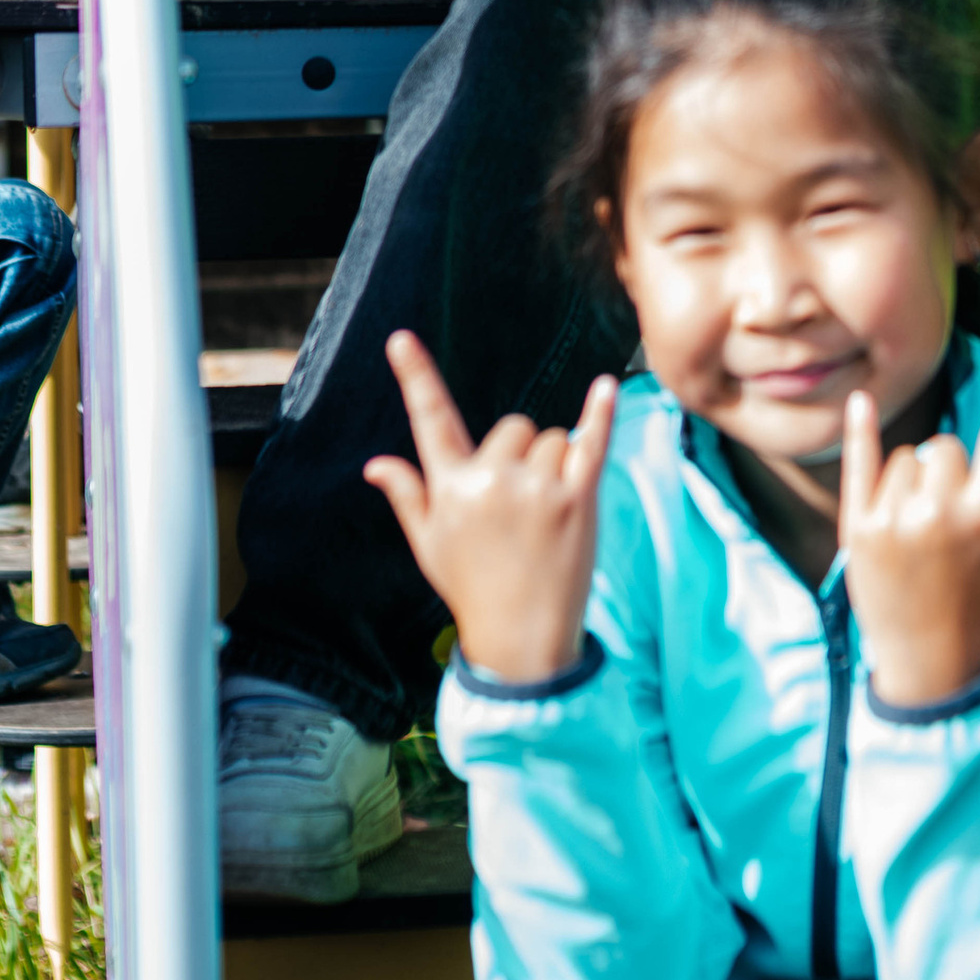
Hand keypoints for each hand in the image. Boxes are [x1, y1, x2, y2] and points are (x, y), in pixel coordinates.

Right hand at [365, 329, 618, 685]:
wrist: (522, 641)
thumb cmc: (473, 589)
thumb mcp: (430, 546)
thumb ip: (407, 497)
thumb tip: (374, 464)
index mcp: (450, 489)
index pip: (430, 421)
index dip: (414, 377)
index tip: (400, 338)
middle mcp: (489, 482)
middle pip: (513, 427)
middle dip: (519, 453)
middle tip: (520, 507)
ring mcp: (535, 489)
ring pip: (551, 439)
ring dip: (554, 464)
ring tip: (546, 518)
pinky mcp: (577, 500)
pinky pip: (590, 442)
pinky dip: (600, 414)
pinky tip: (605, 386)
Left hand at [840, 348, 979, 710]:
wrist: (926, 660)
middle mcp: (941, 513)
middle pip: (946, 447)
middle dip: (952, 466)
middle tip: (951, 509)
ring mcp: (896, 520)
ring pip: (908, 458)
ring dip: (915, 477)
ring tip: (920, 525)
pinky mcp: (860, 529)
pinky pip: (862, 465)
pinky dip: (862, 435)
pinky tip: (861, 403)